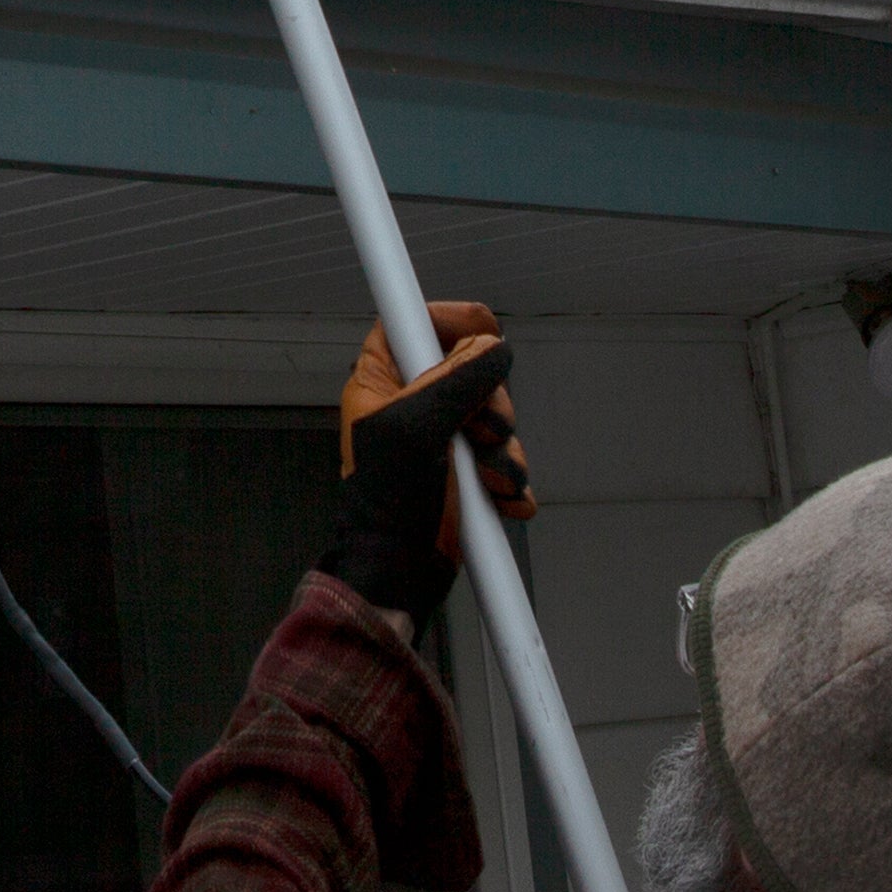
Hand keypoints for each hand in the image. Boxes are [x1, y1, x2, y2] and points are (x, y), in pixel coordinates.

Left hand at [321, 304, 532, 618]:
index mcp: (382, 382)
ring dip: (504, 451)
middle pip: (468, 370)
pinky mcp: (464, 474)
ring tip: (492, 480)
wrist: (400, 572)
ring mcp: (439, 441)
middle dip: (491, 403)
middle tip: (485, 433)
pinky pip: (502, 459)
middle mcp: (411, 406)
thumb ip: (457, 380)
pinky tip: (504, 501)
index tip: (483, 326)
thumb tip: (492, 347)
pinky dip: (509, 479)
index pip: (410, 323)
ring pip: (492, 417)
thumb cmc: (389, 501)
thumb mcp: (418, 428)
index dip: (448, 319)